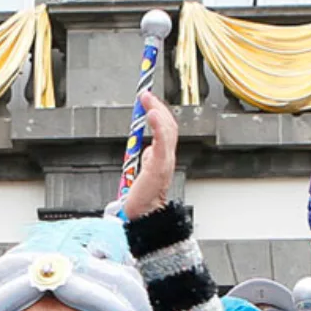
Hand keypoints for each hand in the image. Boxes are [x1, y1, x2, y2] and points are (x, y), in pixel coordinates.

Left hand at [123, 92, 178, 220]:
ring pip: (167, 129)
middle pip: (168, 125)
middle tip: (145, 94)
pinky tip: (151, 113)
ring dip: (156, 110)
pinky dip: (158, 125)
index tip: (147, 100)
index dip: (159, 112)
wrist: (142, 217)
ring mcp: (165, 162)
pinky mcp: (159, 167)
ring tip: (147, 99)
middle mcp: (167, 158)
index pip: (166, 129)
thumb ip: (148, 159)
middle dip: (157, 106)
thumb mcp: (144, 171)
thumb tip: (146, 149)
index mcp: (163, 158)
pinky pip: (162, 141)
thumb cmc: (141, 198)